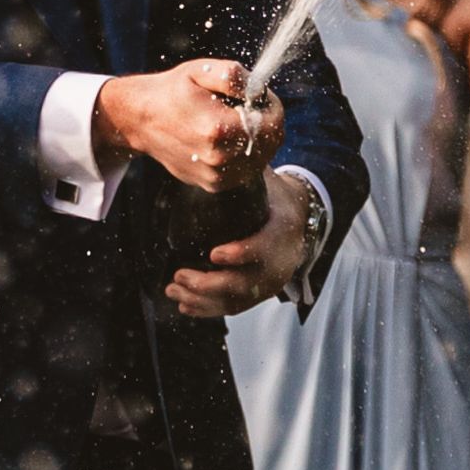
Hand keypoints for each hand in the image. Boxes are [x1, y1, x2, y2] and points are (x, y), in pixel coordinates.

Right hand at [96, 58, 279, 189]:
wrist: (140, 120)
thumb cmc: (172, 92)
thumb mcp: (200, 70)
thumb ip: (233, 76)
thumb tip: (258, 90)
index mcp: (218, 130)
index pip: (272, 123)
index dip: (271, 106)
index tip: (257, 97)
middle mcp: (219, 158)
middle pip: (270, 143)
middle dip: (266, 122)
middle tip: (246, 108)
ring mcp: (216, 176)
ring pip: (260, 158)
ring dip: (256, 139)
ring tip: (233, 123)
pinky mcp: (213, 184)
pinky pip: (246, 169)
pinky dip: (244, 154)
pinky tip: (226, 140)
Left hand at [167, 171, 311, 318]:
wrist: (297, 219)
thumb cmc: (272, 198)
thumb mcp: (264, 182)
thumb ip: (241, 175)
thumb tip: (210, 159)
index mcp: (282, 231)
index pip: (264, 247)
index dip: (241, 253)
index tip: (214, 253)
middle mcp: (280, 262)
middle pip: (245, 282)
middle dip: (208, 284)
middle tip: (178, 275)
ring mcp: (269, 282)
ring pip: (235, 300)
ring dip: (201, 300)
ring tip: (172, 289)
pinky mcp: (259, 294)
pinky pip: (234, 307)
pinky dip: (208, 309)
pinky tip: (185, 305)